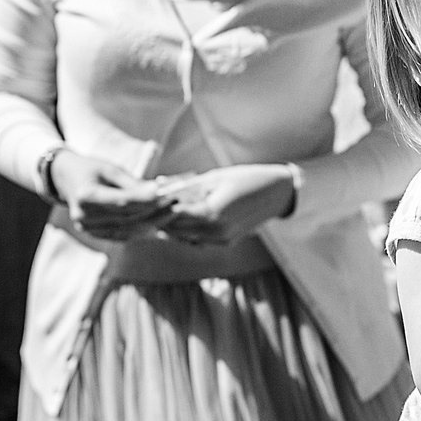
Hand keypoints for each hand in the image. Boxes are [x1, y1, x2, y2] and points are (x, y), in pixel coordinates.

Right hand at [48, 148, 172, 241]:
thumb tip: (158, 193)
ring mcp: (88, 229)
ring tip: (171, 212)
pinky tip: (158, 222)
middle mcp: (84, 216)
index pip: (121, 202)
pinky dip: (142, 230)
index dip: (145, 200)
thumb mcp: (110, 169)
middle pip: (127, 218)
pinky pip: (123, 235)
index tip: (165, 194)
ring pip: (128, 230)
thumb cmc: (91, 170)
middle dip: (154, 211)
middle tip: (175, 202)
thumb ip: (133, 184)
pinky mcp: (94, 234)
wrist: (66, 180)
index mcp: (85, 195)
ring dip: (152, 222)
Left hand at [154, 163, 296, 244]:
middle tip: (146, 207)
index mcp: (211, 214)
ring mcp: (222, 240)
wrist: (276, 193)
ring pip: (185, 238)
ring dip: (173, 227)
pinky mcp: (226, 242)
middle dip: (160, 219)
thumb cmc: (245, 179)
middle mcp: (215, 232)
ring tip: (160, 212)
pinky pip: (198, 240)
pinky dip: (187, 231)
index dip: (156, 209)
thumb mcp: (213, 178)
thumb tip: (158, 186)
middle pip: (175, 231)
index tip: (144, 199)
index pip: (172, 216)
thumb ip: (186, 187)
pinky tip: (181, 218)